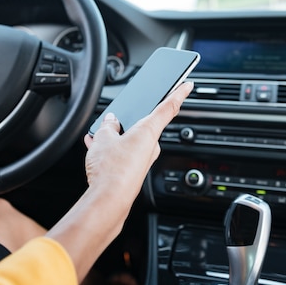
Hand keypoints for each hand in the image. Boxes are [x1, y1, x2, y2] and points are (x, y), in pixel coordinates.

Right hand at [47, 82, 192, 282]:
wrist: (108, 200)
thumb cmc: (111, 170)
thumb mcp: (103, 138)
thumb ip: (107, 125)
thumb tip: (110, 122)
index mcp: (148, 130)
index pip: (168, 106)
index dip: (178, 92)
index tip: (188, 84)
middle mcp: (150, 145)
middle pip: (143, 125)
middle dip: (128, 121)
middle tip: (114, 118)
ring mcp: (143, 160)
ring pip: (130, 141)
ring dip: (116, 137)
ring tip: (97, 137)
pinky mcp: (134, 172)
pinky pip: (124, 154)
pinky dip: (113, 150)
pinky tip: (98, 150)